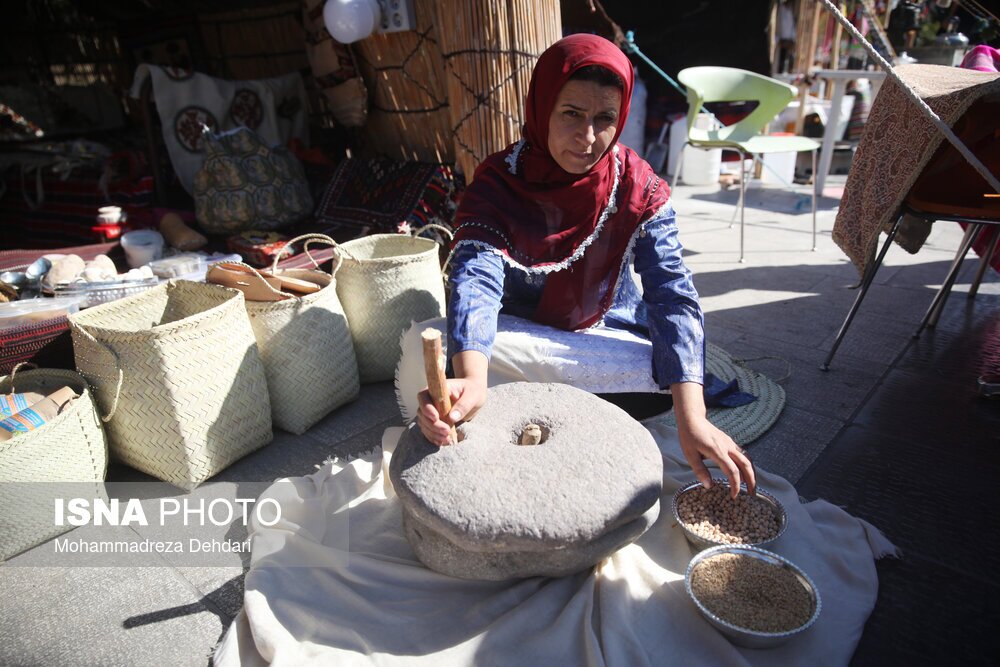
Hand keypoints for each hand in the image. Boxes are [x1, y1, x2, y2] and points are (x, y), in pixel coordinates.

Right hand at [417, 377, 486, 445]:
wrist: (474, 397)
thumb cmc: (473, 391)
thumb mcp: (472, 396)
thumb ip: (463, 405)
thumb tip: (452, 418)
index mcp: (437, 389)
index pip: (423, 396)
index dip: (426, 408)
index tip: (436, 418)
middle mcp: (431, 400)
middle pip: (422, 414)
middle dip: (433, 425)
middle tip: (446, 431)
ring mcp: (432, 412)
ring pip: (424, 424)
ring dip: (433, 434)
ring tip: (448, 439)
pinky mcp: (435, 422)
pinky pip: (429, 431)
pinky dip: (435, 438)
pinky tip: (444, 442)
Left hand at [670, 381, 755, 497]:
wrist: (692, 419)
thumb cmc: (689, 436)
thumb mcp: (690, 455)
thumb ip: (700, 471)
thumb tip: (709, 486)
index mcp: (718, 451)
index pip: (732, 471)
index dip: (735, 485)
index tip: (734, 496)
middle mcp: (727, 447)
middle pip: (746, 465)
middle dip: (751, 481)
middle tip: (752, 494)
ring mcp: (730, 443)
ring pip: (747, 459)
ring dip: (752, 473)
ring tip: (751, 486)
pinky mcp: (730, 442)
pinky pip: (743, 454)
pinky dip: (747, 465)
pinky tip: (745, 472)